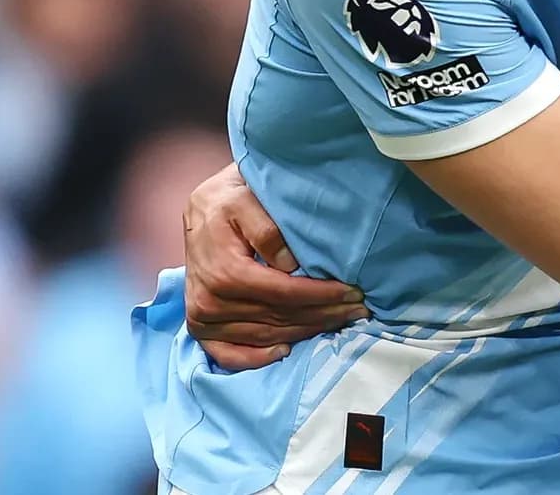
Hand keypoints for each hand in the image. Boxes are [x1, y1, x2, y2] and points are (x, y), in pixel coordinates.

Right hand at [184, 163, 368, 368]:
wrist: (199, 210)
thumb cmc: (228, 201)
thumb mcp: (246, 201)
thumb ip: (267, 230)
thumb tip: (290, 264)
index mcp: (226, 273)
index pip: (286, 293)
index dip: (323, 295)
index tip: (354, 292)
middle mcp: (211, 302)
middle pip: (280, 317)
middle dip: (324, 314)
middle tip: (359, 310)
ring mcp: (203, 318)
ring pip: (265, 335)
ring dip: (305, 332)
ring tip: (340, 322)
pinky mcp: (201, 326)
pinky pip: (228, 354)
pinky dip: (256, 358)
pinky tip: (285, 350)